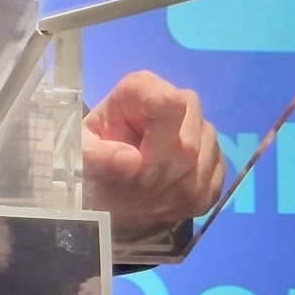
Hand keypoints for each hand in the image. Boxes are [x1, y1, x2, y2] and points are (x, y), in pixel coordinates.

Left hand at [81, 70, 223, 229]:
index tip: (132, 166)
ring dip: (165, 197)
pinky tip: (158, 203)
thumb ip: (94, 155)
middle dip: (155, 178)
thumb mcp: (79, 154)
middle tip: (128, 192)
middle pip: (186, 146)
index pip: (170, 105)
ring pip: (198, 173)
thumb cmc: (93, 158)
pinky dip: (180, 206)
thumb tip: (131, 161)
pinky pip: (208, 191)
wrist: (110, 181)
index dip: (154, 145)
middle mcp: (183, 103)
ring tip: (138, 199)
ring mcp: (205, 133)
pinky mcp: (216, 163)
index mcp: (143, 89)